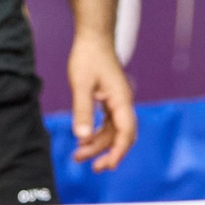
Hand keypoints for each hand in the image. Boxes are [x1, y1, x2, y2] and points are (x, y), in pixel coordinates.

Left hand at [66, 29, 136, 172]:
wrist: (93, 37)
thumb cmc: (88, 57)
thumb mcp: (81, 85)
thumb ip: (82, 111)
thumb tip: (82, 138)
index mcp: (121, 100)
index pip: (126, 133)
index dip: (118, 152)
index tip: (107, 166)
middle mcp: (124, 103)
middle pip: (120, 135)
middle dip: (107, 152)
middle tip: (90, 167)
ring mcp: (118, 101)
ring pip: (113, 130)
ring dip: (98, 144)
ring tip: (78, 155)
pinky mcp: (111, 99)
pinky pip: (108, 122)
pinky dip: (98, 133)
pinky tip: (84, 139)